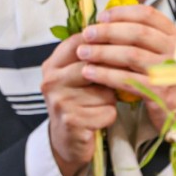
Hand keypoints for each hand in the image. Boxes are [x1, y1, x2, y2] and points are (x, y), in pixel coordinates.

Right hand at [41, 33, 119, 175]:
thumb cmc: (79, 105)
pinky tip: (98, 120)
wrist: (66, 142)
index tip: (123, 47)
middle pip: (96, 66)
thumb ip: (90, 58)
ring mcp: (60, 101)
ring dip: (110, 100)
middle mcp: (52, 80)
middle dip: (111, 76)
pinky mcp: (72, 120)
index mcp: (53, 64)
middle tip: (114, 84)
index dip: (105, 44)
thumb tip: (120, 33)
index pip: (81, 43)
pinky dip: (109, 117)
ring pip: (105, 91)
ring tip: (99, 106)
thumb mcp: (77, 78)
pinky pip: (107, 112)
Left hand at [77, 5, 175, 131]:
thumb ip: (150, 42)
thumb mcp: (169, 59)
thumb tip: (113, 23)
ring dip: (103, 52)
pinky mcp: (161, 94)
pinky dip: (106, 75)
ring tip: (83, 53)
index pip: (149, 16)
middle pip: (138, 32)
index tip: (101, 17)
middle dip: (108, 31)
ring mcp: (171, 72)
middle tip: (86, 34)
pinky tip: (91, 73)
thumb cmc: (174, 86)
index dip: (122, 13)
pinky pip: (128, 80)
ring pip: (131, 55)